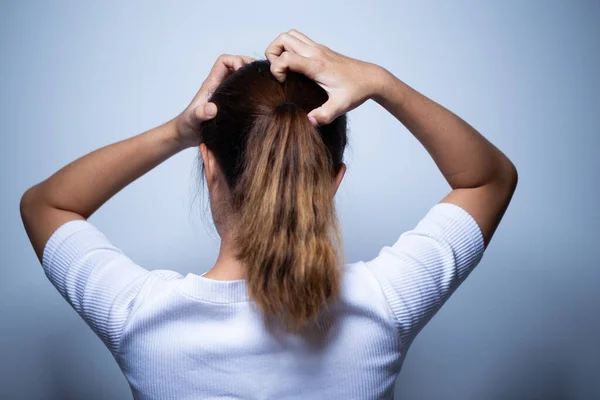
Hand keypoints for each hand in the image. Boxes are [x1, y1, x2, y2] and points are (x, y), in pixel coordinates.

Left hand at [174, 54, 254, 147]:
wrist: (186, 135)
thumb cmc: (187, 126)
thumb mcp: (192, 120)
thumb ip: (200, 114)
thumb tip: (212, 109)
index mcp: (212, 84)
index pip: (224, 61)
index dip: (236, 61)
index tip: (244, 73)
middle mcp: (219, 85)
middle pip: (236, 64)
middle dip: (249, 65)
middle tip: (260, 78)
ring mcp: (225, 93)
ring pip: (241, 75)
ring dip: (252, 76)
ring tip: (264, 85)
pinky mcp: (230, 102)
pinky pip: (243, 88)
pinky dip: (253, 88)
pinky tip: (261, 98)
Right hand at [265, 29, 381, 125]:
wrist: (371, 78)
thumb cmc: (356, 91)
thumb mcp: (340, 107)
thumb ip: (325, 115)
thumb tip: (310, 121)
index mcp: (317, 66)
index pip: (286, 57)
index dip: (276, 69)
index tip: (282, 82)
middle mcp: (315, 53)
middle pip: (283, 39)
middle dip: (273, 54)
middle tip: (279, 72)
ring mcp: (318, 49)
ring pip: (290, 35)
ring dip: (280, 48)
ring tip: (284, 68)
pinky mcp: (321, 49)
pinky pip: (299, 40)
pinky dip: (290, 48)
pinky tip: (296, 67)